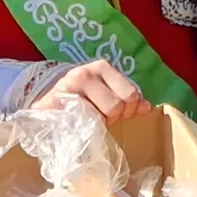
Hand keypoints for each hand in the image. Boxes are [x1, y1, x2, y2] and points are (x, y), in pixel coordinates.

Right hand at [32, 60, 146, 120]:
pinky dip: (83, 128)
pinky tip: (77, 124)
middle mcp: (85, 72)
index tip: (119, 115)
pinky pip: (80, 121)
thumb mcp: (108, 95)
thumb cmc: (82, 100)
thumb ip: (128, 100)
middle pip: (116, 106)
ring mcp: (68, 86)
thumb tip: (147, 107)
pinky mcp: (55, 101)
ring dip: (97, 124)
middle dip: (113, 118)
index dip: (129, 111)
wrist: (48, 106)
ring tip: (88, 120)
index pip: (130, 94)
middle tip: (102, 118)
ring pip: (99, 115)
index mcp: (102, 68)